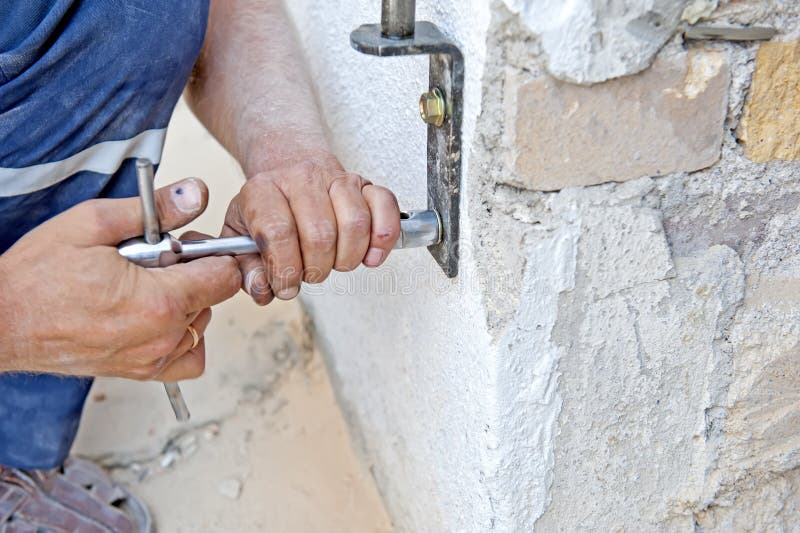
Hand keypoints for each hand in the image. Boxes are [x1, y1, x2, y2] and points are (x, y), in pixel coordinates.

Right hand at [0, 179, 240, 380]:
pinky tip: (157, 317)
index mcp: (159, 300)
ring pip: (201, 325)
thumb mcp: (92, 224)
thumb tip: (196, 193)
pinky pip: (187, 358)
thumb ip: (153, 209)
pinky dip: (183, 338)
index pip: (226, 276)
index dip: (212, 253)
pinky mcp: (141, 372)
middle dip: (194, 274)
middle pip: (214, 298)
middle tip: (153, 262)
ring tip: (145, 287)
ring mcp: (153, 359)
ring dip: (186, 303)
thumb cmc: (38, 275)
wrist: (2, 321)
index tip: (187, 245)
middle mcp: (163, 336)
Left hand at [222, 152, 400, 304]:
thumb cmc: (267, 208)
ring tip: (333, 262)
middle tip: (309, 273)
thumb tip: (262, 289)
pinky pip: (384, 206)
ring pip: (355, 224)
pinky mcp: (365, 184)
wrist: (287, 169)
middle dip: (316, 269)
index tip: (285, 285)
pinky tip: (370, 256)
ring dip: (347, 258)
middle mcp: (301, 178)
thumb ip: (243, 268)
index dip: (284, 269)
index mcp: (262, 190)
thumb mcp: (239, 235)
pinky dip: (383, 238)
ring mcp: (337, 179)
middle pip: (320, 234)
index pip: (278, 232)